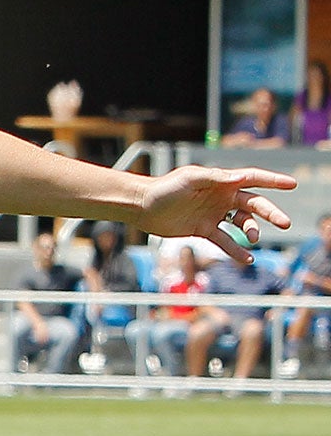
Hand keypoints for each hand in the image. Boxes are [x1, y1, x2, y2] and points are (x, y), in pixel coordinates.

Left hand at [136, 166, 294, 262]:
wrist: (143, 206)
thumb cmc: (165, 187)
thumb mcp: (190, 178)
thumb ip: (215, 178)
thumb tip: (240, 178)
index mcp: (222, 181)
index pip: (253, 179)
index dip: (273, 181)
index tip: (292, 184)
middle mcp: (222, 197)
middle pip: (253, 205)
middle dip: (270, 213)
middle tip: (285, 223)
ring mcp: (215, 214)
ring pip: (242, 224)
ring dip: (251, 231)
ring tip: (253, 240)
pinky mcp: (204, 230)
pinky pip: (224, 241)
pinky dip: (236, 250)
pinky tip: (247, 258)